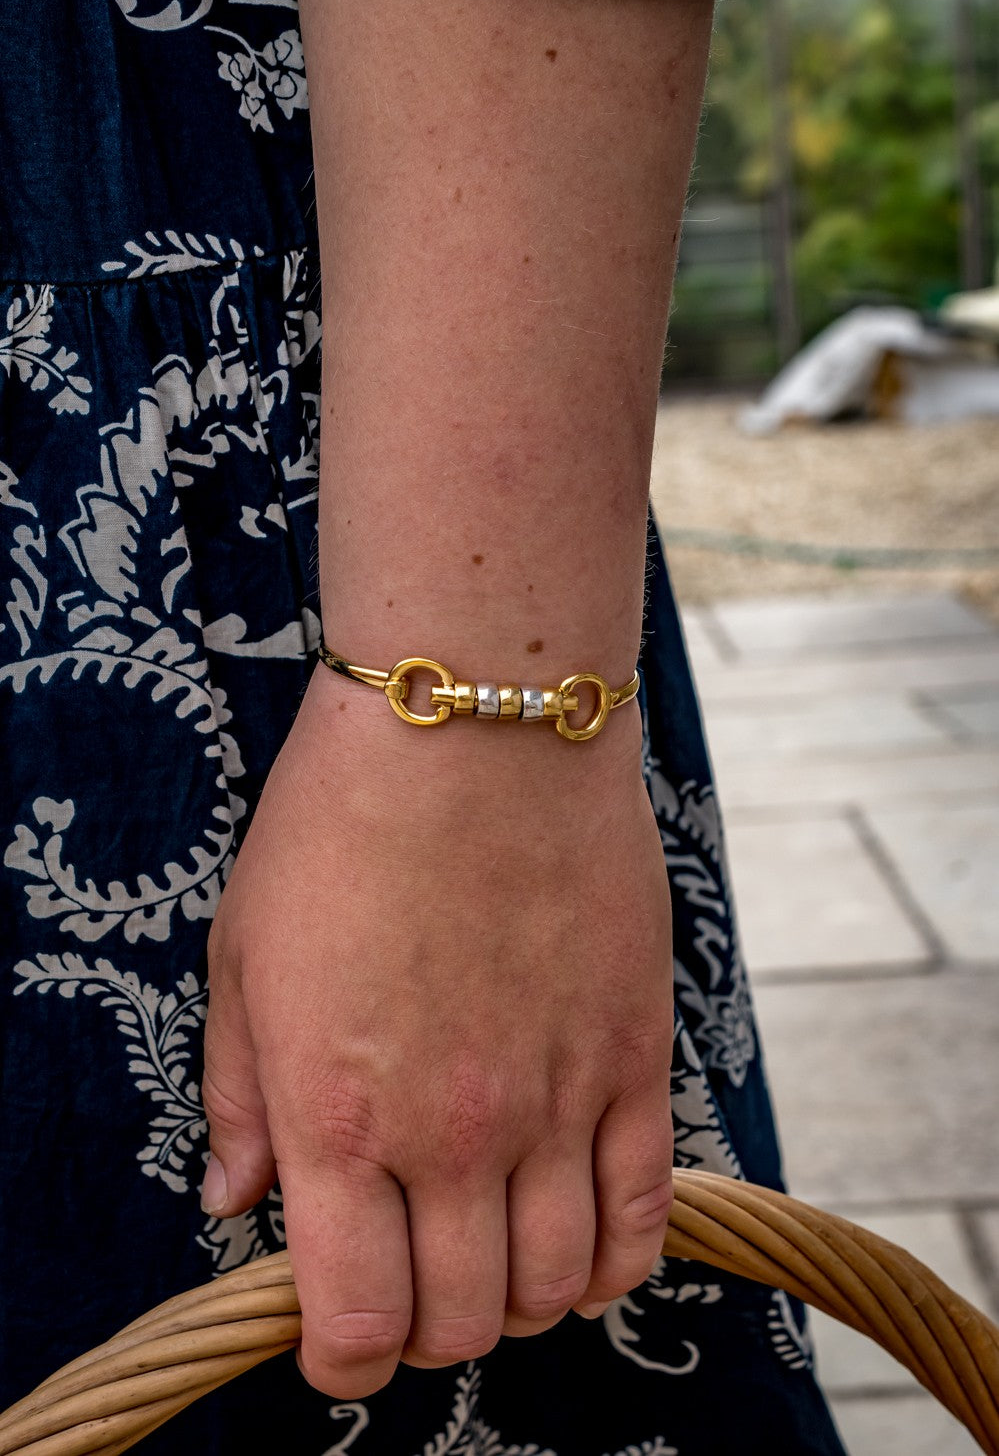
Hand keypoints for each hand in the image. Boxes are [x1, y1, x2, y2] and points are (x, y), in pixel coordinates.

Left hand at [201, 662, 672, 1397]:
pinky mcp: (635, 1055)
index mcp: (339, 1118)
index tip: (339, 1339)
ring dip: (521, 1300)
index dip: (344, 1360)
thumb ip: (238, 1097)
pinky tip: (588, 1242)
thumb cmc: (339, 826)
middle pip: (463, 1320)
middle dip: (429, 1330)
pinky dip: (619, 1257)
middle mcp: (454, 1134)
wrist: (474, 724)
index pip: (356, 1323)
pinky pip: (645, 1209)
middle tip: (414, 1277)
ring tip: (496, 1250)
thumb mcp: (243, 955)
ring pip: (557, 1286)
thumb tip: (234, 1203)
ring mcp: (558, 1100)